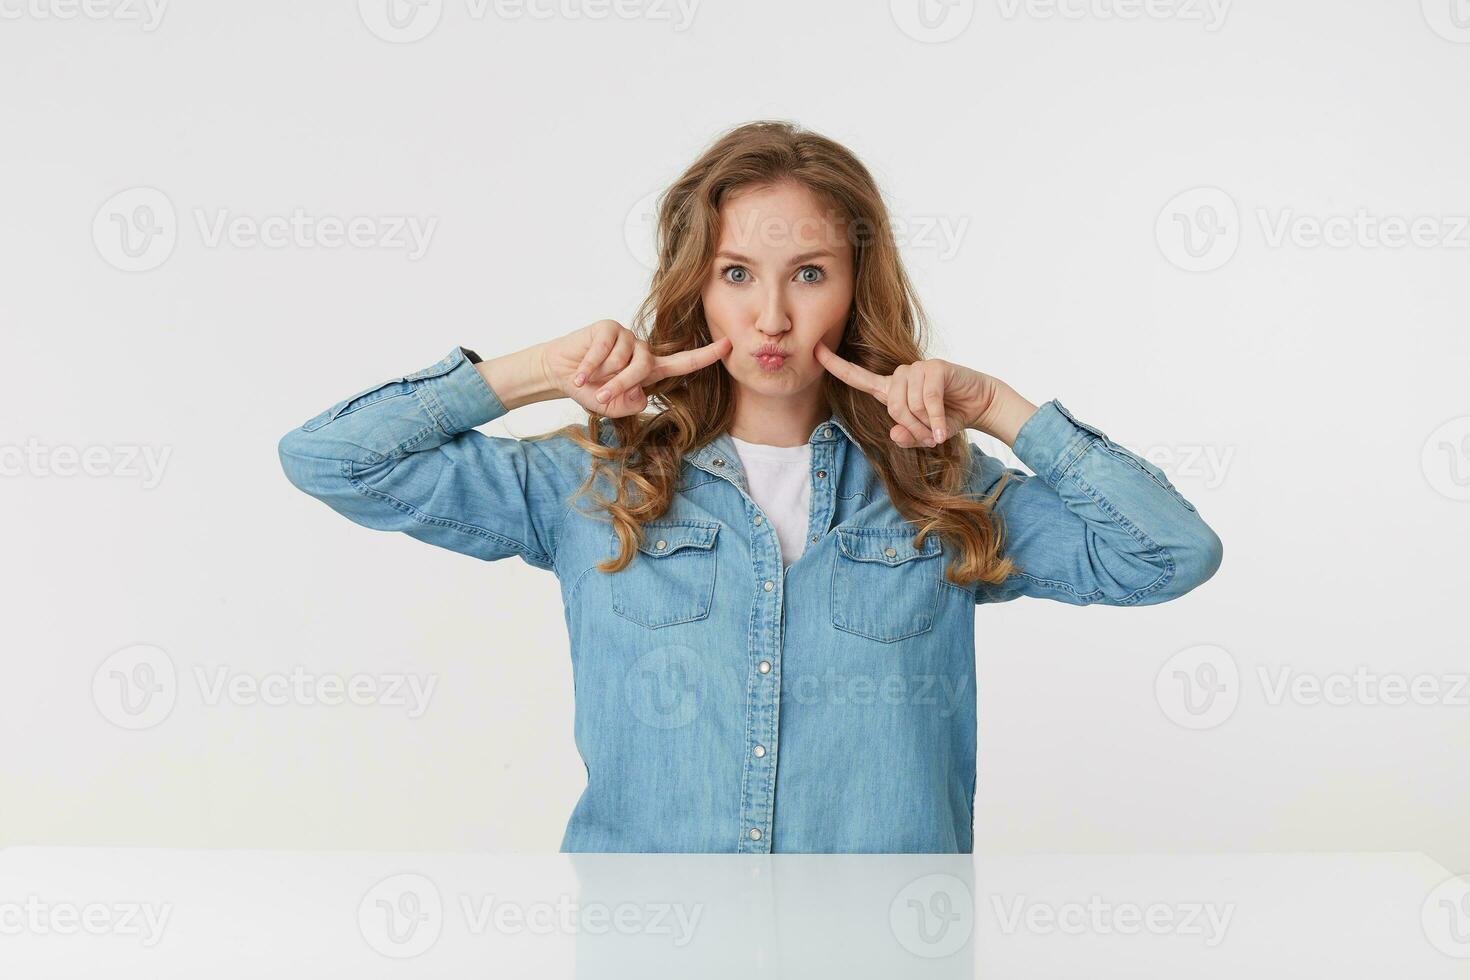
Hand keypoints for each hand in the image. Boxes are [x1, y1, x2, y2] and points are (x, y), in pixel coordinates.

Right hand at [540, 319, 730, 417]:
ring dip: (603, 375)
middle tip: (602, 395)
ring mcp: (626, 336)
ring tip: (589, 376)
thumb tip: (641, 393)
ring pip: (623, 361)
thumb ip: (630, 404)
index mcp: (651, 369)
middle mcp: (642, 350)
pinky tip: (579, 373)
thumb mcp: (613, 406)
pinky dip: (590, 367)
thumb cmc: (590, 389)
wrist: (560, 373)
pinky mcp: (608, 328)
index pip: (684, 362)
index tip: (729, 345)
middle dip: (621, 385)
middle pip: (644, 369)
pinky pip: (604, 351)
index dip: (706, 355)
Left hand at [814, 341, 999, 447]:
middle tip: (928, 436)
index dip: (836, 365)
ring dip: (925, 424)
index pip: (857, 376)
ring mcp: (918, 368)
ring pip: (908, 404)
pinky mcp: (935, 367)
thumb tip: (894, 434)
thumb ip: (907, 437)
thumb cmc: (948, 418)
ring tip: (937, 429)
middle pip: (891, 406)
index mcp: (891, 389)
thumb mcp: (924, 435)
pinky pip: (927, 400)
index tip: (815, 350)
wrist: (980, 405)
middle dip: (911, 427)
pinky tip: (943, 430)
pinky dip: (935, 419)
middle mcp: (901, 376)